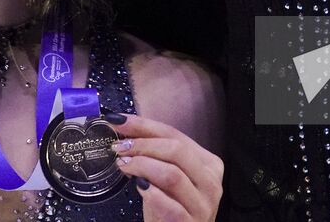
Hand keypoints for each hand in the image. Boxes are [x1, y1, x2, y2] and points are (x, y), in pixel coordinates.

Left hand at [107, 112, 222, 220]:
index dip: (144, 125)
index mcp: (208, 163)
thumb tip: (125, 130)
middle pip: (176, 150)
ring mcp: (203, 205)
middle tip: (119, 147)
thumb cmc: (170, 209)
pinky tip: (139, 188)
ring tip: (124, 165)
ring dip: (142, 166)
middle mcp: (211, 182)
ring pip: (172, 174)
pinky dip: (150, 193)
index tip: (118, 121)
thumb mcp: (165, 178)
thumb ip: (154, 155)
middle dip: (142, 144)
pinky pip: (169, 205)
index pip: (176, 135)